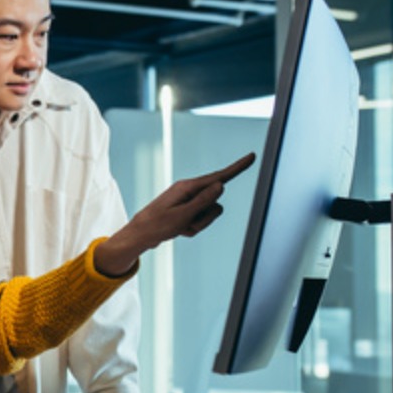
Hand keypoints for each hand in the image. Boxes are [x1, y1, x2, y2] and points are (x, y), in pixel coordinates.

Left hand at [95, 153, 255, 275]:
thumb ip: (204, 201)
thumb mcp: (183, 215)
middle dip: (206, 218)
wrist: (139, 235)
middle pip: (215, 203)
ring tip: (179, 227)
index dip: (238, 167)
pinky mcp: (186, 210)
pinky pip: (199, 221)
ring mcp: (187, 201)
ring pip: (209, 214)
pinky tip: (177, 230)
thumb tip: (221, 185)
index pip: (219, 177)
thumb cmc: (157, 225)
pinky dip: (191, 228)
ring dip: (198, 225)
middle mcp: (189, 191)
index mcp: (187, 187)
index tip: (252, 156)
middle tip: (185, 224)